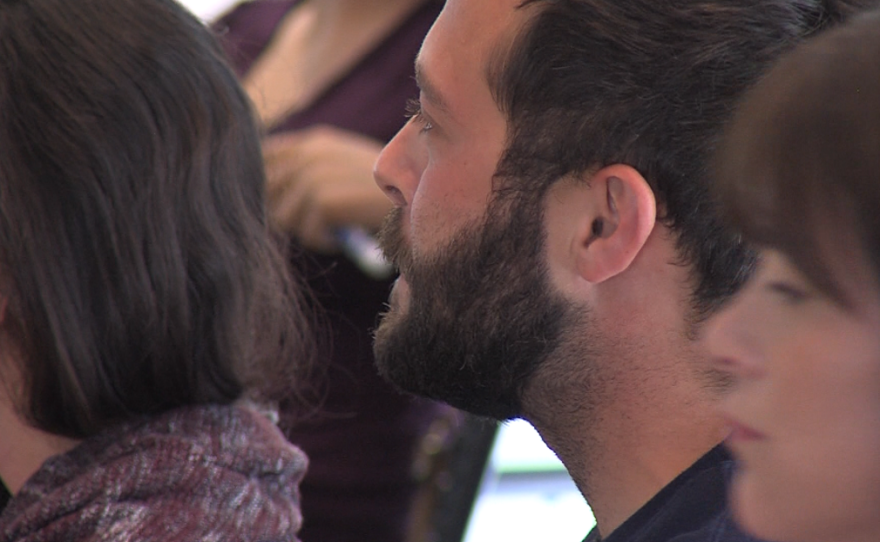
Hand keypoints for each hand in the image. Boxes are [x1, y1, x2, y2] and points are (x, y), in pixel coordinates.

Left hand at [262, 125, 392, 252]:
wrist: (421, 195)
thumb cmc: (387, 188)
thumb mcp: (345, 166)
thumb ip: (308, 169)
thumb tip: (267, 192)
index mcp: (313, 142)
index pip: (264, 157)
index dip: (269, 183)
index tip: (285, 200)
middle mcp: (308, 154)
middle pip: (267, 192)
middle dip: (288, 210)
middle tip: (320, 218)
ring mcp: (313, 176)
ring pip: (283, 219)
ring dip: (310, 229)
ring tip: (338, 223)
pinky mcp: (322, 201)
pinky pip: (307, 235)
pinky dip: (328, 240)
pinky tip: (349, 230)